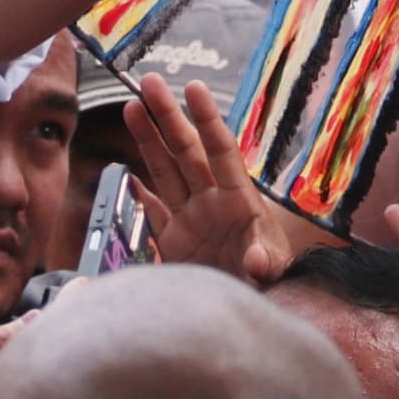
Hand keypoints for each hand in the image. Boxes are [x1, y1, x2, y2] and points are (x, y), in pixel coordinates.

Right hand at [129, 77, 297, 285]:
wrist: (245, 316)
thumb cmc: (271, 284)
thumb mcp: (273, 272)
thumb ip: (265, 263)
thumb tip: (257, 259)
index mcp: (239, 200)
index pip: (220, 151)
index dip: (207, 120)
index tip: (193, 87)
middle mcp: (212, 202)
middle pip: (186, 151)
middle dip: (168, 116)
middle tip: (150, 82)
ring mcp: (190, 219)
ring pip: (164, 171)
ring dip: (148, 140)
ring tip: (132, 107)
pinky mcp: (173, 243)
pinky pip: (152, 212)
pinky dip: (138, 195)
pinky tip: (125, 175)